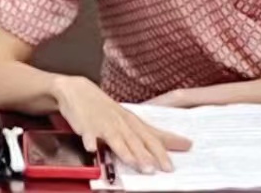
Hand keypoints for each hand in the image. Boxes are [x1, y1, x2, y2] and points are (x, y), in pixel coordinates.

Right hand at [52, 76, 191, 172]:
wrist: (78, 90)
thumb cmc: (105, 109)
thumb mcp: (127, 120)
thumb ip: (145, 134)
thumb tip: (170, 144)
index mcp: (132, 122)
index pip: (152, 135)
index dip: (166, 146)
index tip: (182, 154)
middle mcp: (121, 122)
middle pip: (138, 140)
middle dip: (150, 155)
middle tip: (161, 168)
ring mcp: (103, 124)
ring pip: (117, 140)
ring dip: (127, 152)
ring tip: (137, 165)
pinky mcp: (86, 125)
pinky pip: (88, 134)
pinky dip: (90, 141)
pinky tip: (92, 148)